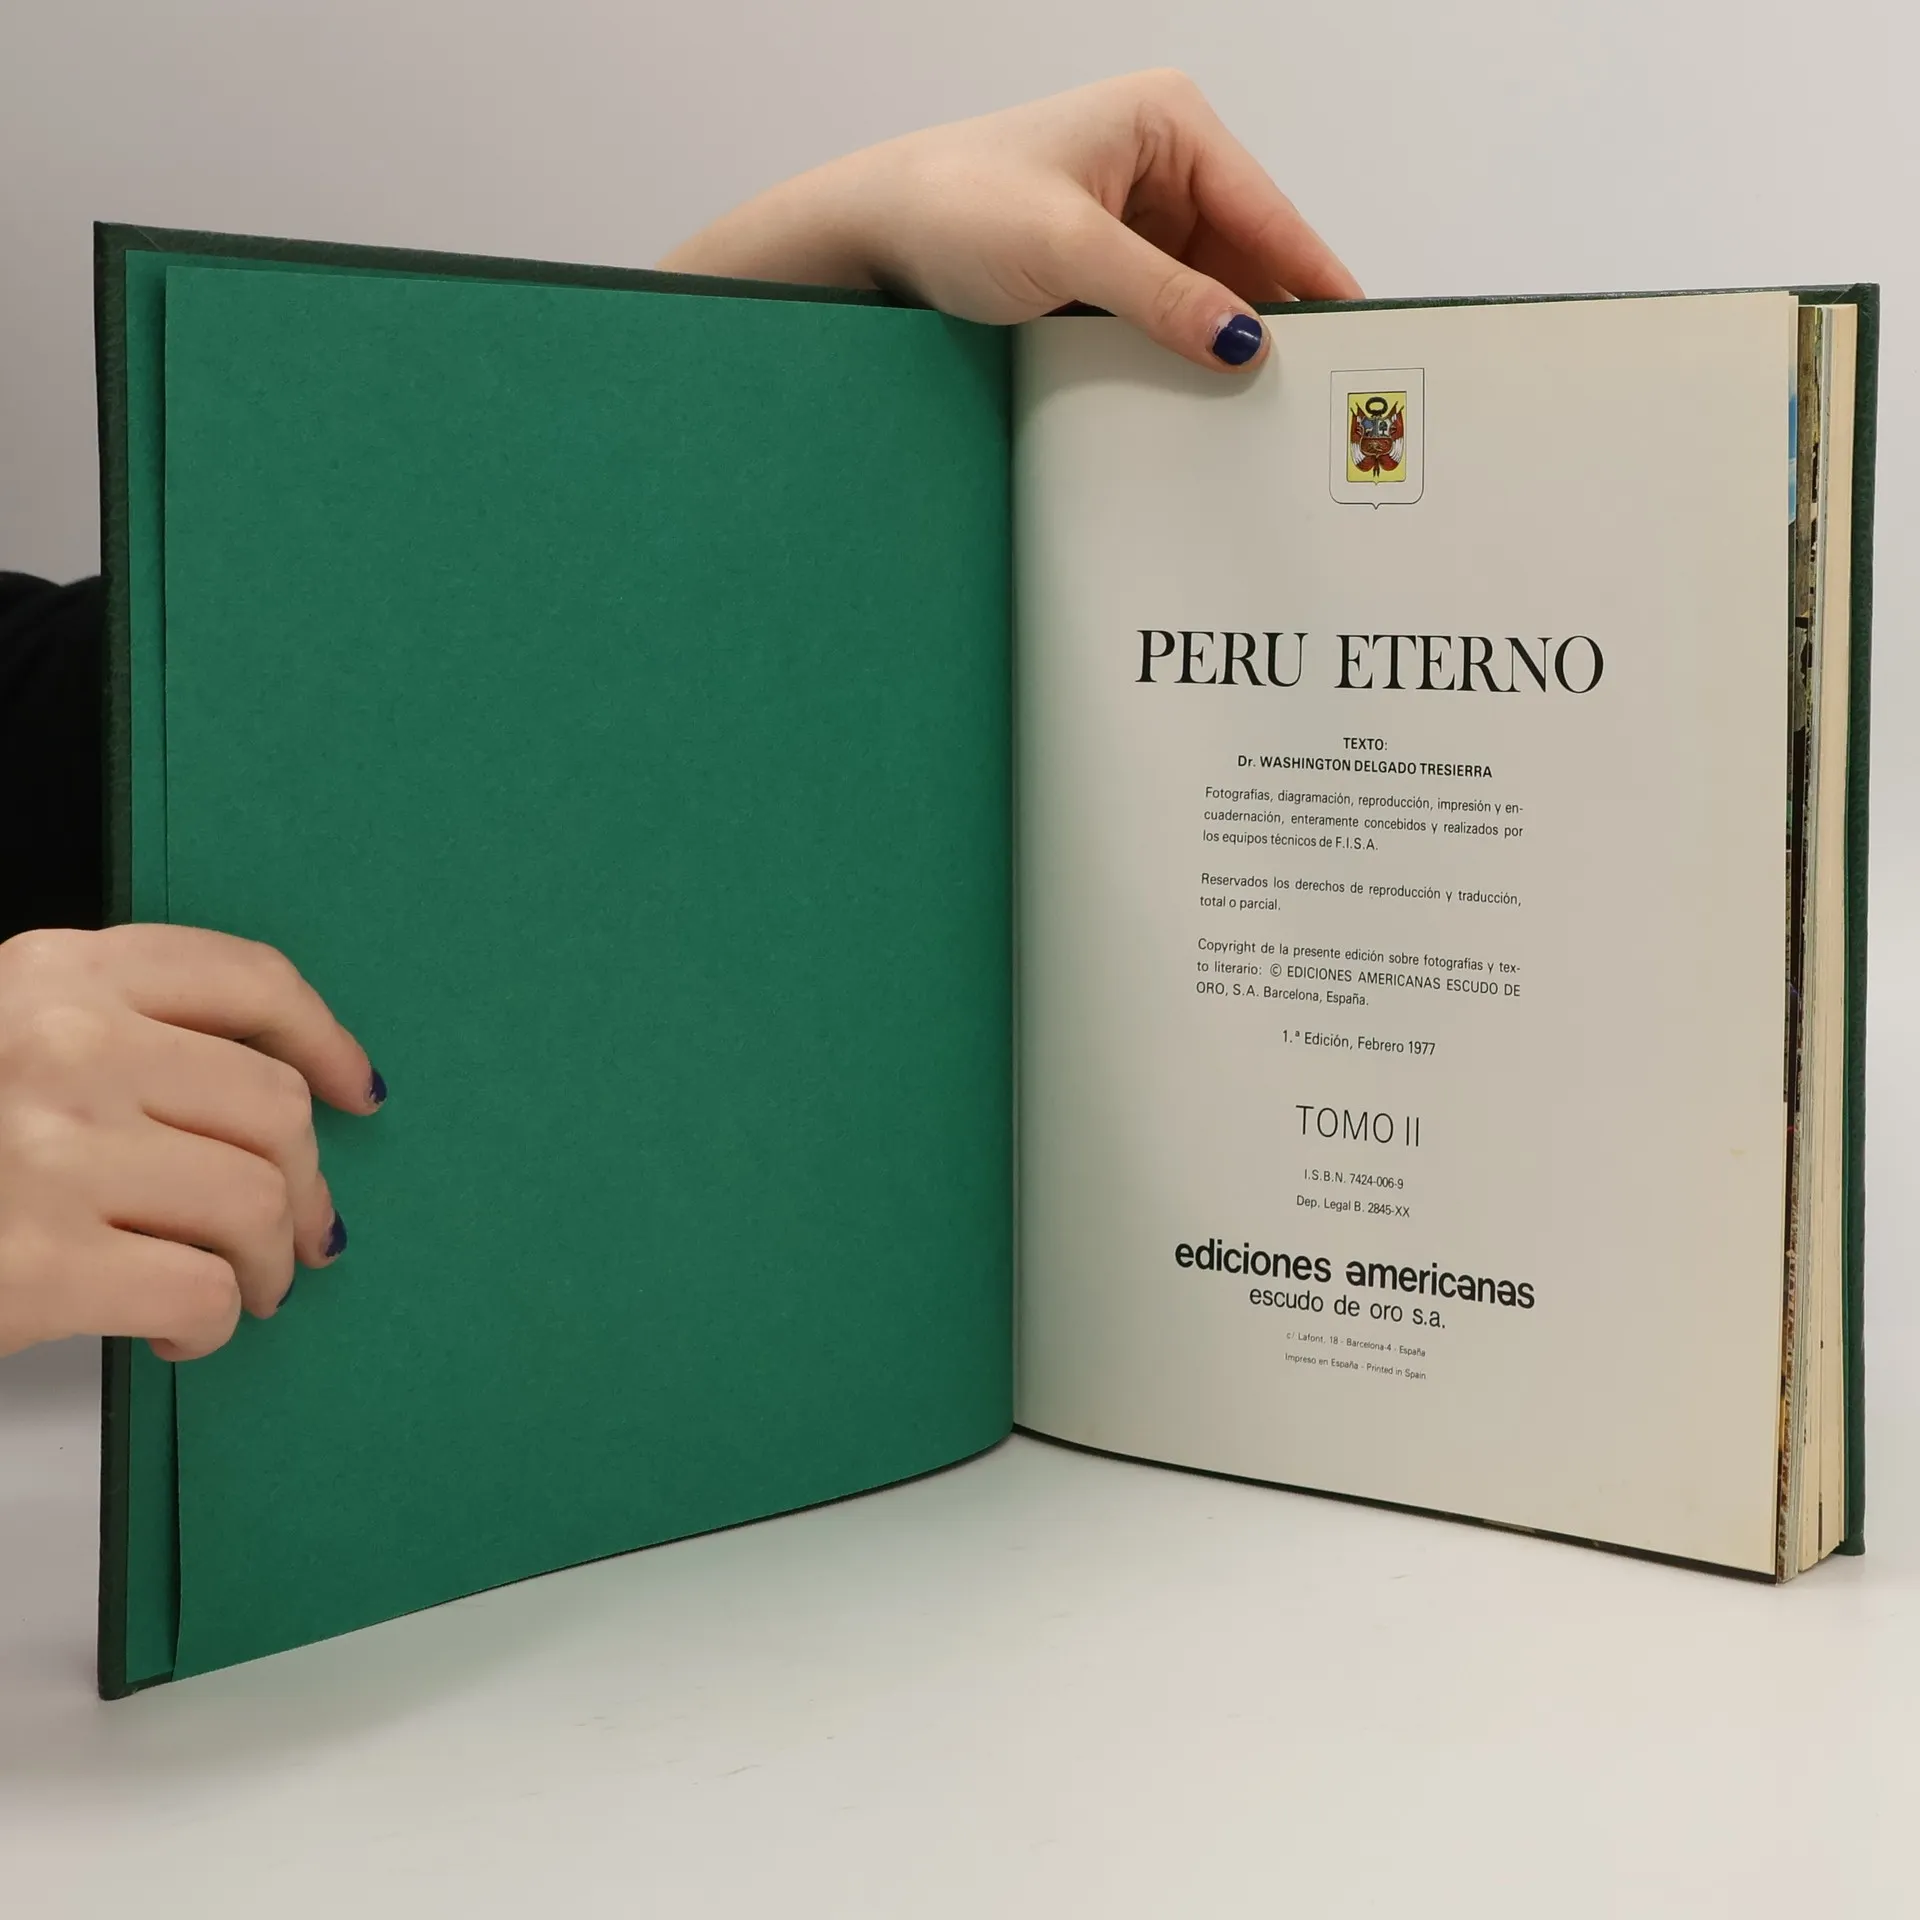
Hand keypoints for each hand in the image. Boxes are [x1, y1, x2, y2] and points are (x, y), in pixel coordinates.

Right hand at [0, 926, 382, 1361]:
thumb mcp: (7, 1042)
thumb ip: (122, 1036)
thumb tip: (291, 1095)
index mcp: (51, 973)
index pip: (247, 979)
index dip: (324, 1041)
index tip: (356, 1090)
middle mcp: (57, 1044)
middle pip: (274, 1106)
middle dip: (304, 1185)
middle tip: (298, 1235)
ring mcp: (46, 1152)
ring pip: (256, 1202)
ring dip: (265, 1264)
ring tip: (236, 1287)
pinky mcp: (33, 1266)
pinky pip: (203, 1290)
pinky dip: (210, 1323)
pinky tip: (172, 1329)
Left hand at [659, 70, 1361, 372]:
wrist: (866, 239)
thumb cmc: (951, 205)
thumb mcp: (1067, 250)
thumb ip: (1162, 297)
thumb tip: (1242, 342)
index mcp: (1168, 124)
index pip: (1269, 213)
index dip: (1315, 281)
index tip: (1364, 339)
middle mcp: (1160, 166)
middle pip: (1246, 259)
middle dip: (1268, 326)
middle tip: (1311, 402)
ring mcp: (1132, 221)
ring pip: (1206, 297)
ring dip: (1217, 350)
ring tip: (1257, 415)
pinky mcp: (1103, 270)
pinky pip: (1163, 318)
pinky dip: (1176, 357)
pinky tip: (1194, 402)